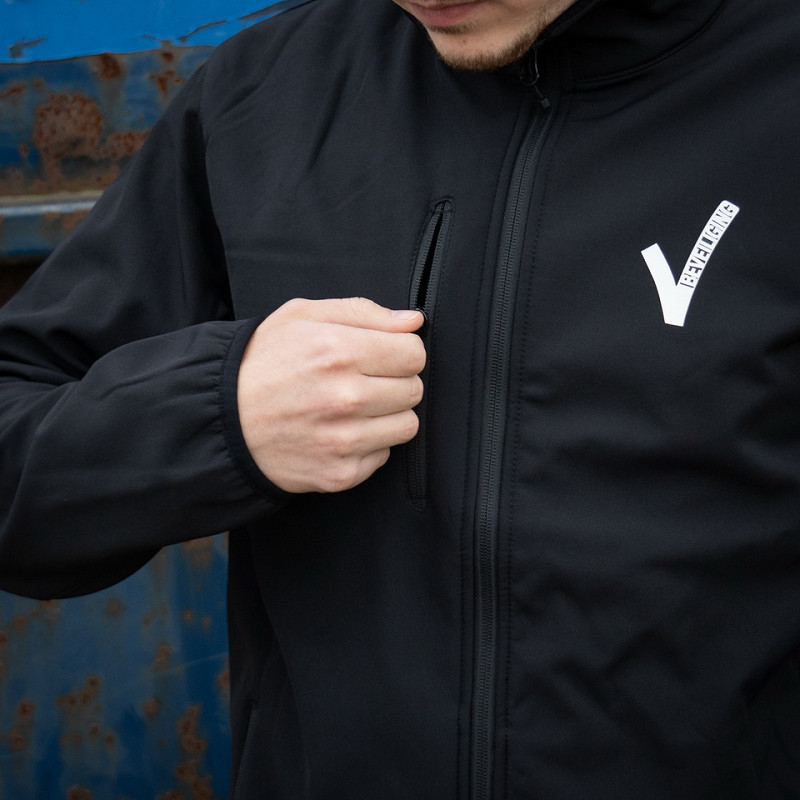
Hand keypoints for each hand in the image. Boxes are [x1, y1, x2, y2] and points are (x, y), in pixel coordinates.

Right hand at [237, 297, 425, 492]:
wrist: (220, 422)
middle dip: (396, 381)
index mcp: (339, 351)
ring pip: (408, 425)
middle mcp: (345, 397)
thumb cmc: (261, 363)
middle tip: (363, 381)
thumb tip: (413, 321)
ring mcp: (344, 440)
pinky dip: (369, 444)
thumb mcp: (301, 317)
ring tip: (354, 407)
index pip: (414, 353)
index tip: (383, 355)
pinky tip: (340, 431)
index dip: (401, 351)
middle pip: (414, 389)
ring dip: (388, 415)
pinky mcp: (341, 473)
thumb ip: (362, 312)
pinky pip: (384, 455)